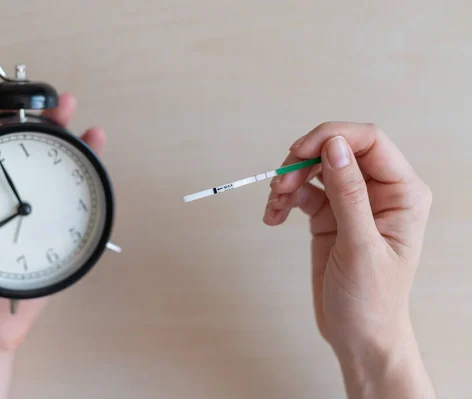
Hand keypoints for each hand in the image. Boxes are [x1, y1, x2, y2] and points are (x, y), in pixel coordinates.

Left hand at [0, 93, 106, 397]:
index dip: (6, 125)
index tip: (17, 108)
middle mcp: (10, 201)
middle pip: (32, 154)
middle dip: (50, 125)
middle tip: (63, 106)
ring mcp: (37, 218)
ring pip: (59, 175)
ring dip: (77, 147)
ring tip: (88, 131)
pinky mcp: (58, 237)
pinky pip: (76, 207)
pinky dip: (90, 182)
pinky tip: (97, 161)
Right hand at [263, 122, 434, 397]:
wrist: (359, 336)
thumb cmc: (372, 300)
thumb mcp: (359, 246)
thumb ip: (348, 192)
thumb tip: (334, 145)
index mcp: (401, 193)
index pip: (369, 142)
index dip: (332, 137)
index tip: (299, 152)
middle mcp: (378, 192)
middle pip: (337, 150)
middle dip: (303, 161)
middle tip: (279, 182)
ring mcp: (352, 203)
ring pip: (315, 169)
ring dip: (289, 180)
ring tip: (274, 204)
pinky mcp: (330, 216)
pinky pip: (303, 193)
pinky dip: (284, 200)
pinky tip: (273, 217)